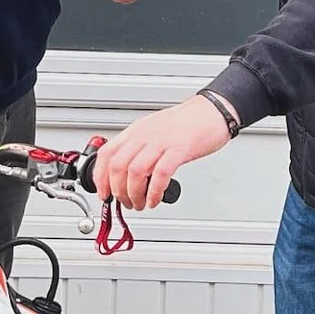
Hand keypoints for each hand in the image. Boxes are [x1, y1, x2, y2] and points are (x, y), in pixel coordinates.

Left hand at [92, 94, 236, 209]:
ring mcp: (163, 141)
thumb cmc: (190, 121)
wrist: (214, 110)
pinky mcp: (180, 149)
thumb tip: (128, 173)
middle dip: (118, 191)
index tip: (104, 193)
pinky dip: (154, 192)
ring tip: (141, 203)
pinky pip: (160, 174)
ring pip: (135, 172)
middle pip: (118, 166)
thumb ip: (141, 147)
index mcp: (138, 130)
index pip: (107, 153)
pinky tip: (155, 199)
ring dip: (134, 195)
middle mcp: (147, 134)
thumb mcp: (157, 129)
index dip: (100, 178)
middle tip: (126, 202)